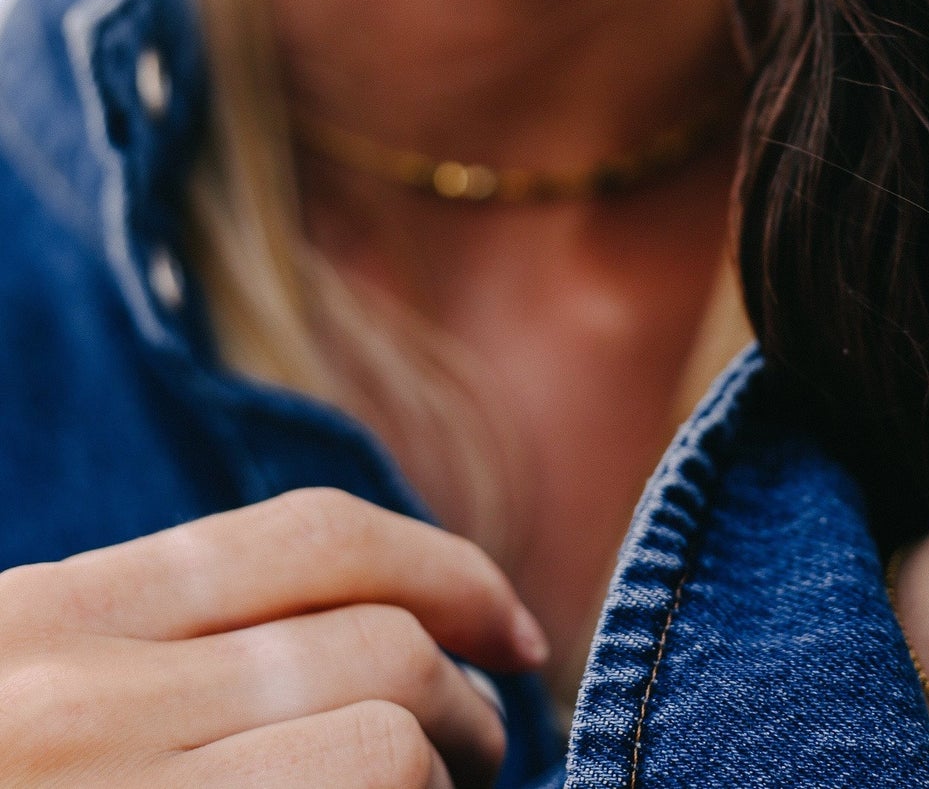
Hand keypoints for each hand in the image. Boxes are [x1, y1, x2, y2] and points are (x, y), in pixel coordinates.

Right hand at [0, 489, 548, 786]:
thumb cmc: (5, 758)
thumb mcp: (36, 693)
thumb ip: (162, 654)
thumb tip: (375, 637)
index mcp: (47, 619)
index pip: (311, 536)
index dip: (443, 564)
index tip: (505, 622)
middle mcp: (71, 701)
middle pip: (374, 644)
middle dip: (469, 693)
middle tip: (488, 739)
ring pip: (383, 749)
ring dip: (450, 774)